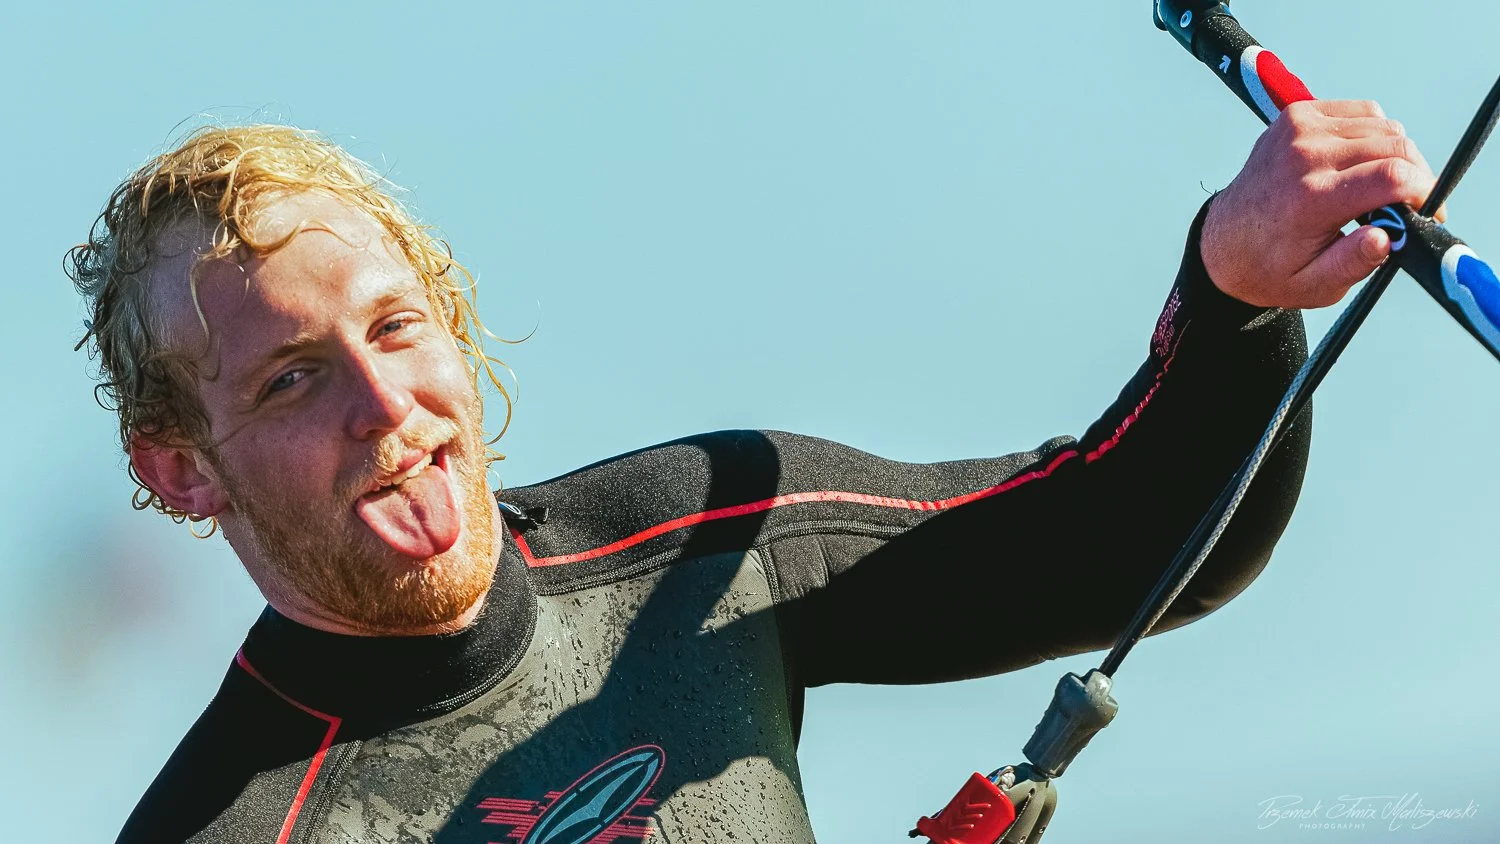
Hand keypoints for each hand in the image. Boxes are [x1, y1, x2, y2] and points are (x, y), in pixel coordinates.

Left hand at [1201, 99, 1446, 308]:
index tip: (1428, 215)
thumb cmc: (1271, 269)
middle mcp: (1304, 155)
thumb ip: (1353, 264)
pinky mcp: (1297, 114)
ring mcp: (1299, 128)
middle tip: (1410, 206)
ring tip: (1379, 190)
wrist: (1224, 244)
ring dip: (1396, 157)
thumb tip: (1385, 237)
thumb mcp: (1313, 285)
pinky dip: (1373, 136)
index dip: (1425, 193)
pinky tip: (1360, 165)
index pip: (1391, 176)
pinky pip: (1363, 113)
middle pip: (1395, 147)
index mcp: (1310, 198)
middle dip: (1417, 177)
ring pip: (1384, 127)